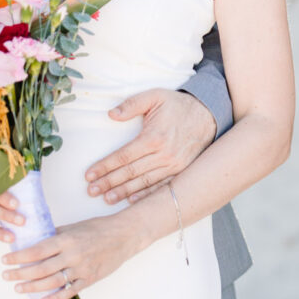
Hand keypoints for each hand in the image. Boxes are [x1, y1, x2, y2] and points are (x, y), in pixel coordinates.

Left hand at [1, 214, 143, 298]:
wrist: (126, 235)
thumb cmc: (100, 228)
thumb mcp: (76, 226)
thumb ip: (56, 233)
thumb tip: (35, 239)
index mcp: (68, 239)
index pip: (37, 250)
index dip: (19, 257)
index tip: (5, 260)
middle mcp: (73, 254)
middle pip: (40, 268)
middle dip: (20, 273)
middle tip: (6, 276)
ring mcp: (82, 268)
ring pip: (52, 282)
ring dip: (32, 287)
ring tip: (18, 288)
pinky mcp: (90, 279)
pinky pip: (70, 292)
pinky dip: (55, 298)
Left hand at [84, 88, 214, 205]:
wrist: (209, 113)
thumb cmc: (178, 105)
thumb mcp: (155, 96)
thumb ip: (132, 104)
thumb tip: (112, 114)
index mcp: (153, 137)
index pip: (123, 156)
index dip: (104, 166)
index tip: (89, 175)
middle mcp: (163, 154)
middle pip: (130, 172)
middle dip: (109, 182)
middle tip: (91, 191)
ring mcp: (174, 165)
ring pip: (144, 182)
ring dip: (123, 192)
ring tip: (106, 198)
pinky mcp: (182, 171)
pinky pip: (161, 187)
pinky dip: (146, 195)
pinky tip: (132, 201)